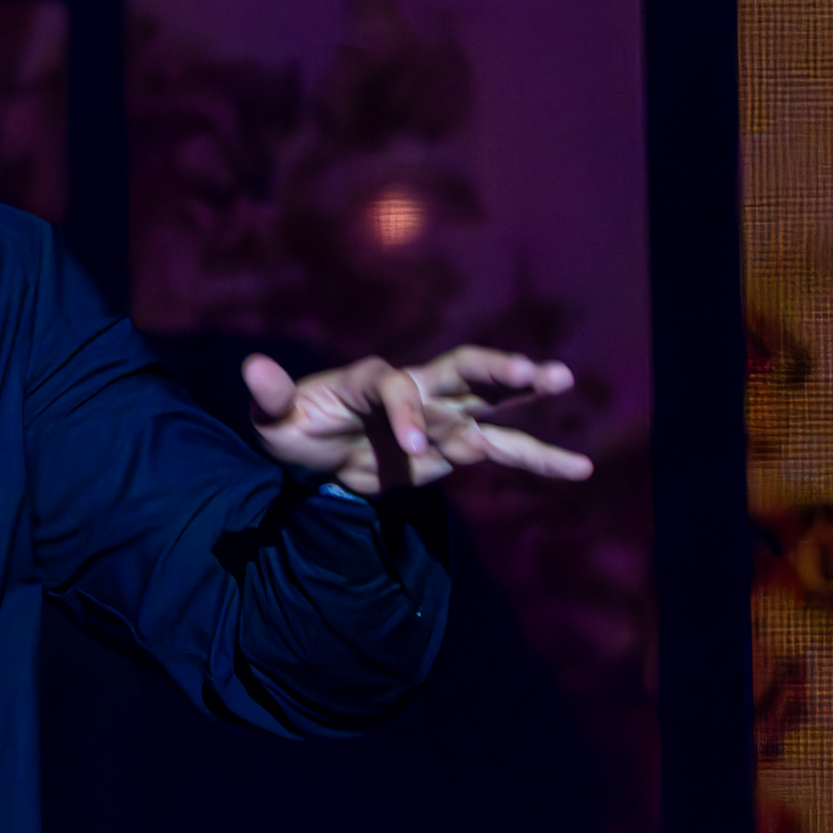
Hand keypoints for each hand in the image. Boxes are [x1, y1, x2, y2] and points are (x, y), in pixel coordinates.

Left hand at [239, 344, 594, 494]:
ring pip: (492, 402)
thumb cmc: (294, 430)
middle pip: (462, 369)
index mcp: (371, 380)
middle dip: (497, 369)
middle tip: (536, 371)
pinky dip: (541, 459)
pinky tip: (580, 466)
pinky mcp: (455, 448)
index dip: (408, 415)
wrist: (317, 457)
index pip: (394, 389)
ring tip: (566, 380)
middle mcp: (414, 389)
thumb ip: (269, 396)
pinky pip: (504, 450)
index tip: (416, 450)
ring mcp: (442, 416)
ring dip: (527, 394)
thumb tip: (251, 366)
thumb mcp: (272, 419)